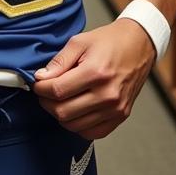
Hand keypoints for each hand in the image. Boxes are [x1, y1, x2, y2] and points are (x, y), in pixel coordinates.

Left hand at [31, 18, 155, 139]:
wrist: (138, 45)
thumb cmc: (109, 41)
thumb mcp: (79, 42)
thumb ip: (59, 62)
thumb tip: (40, 79)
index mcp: (96, 72)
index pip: (57, 91)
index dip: (40, 89)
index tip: (37, 83)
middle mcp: (107, 95)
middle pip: (63, 112)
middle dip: (47, 103)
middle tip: (45, 92)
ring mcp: (116, 109)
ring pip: (74, 125)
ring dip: (60, 115)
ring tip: (59, 100)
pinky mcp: (121, 116)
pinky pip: (92, 132)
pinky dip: (78, 125)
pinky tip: (75, 110)